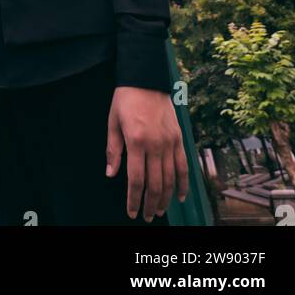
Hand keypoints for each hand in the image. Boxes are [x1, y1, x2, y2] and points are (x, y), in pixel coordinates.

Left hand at [106, 87, 188, 220]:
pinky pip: (183, 165)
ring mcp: (170, 142)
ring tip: (161, 210)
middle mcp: (155, 144)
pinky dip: (183, 183)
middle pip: (155, 184)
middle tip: (148, 216)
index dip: (134, 199)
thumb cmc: (126, 99)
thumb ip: (113, 150)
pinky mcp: (179, 138)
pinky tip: (179, 195)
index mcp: (136, 141)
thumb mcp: (112, 122)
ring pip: (171, 178)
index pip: (136, 179)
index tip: (132, 212)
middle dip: (151, 204)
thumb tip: (111, 174)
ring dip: (166, 198)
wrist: (146, 77)